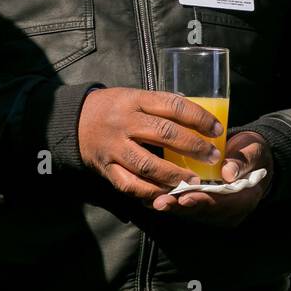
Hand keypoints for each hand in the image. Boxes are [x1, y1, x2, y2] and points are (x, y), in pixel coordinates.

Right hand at [78, 87, 224, 200]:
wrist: (73, 121)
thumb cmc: (113, 108)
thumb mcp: (135, 96)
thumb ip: (160, 105)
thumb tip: (197, 116)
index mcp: (135, 100)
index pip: (173, 106)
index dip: (198, 118)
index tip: (217, 129)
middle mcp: (124, 122)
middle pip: (164, 134)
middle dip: (193, 147)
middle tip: (212, 157)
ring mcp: (114, 147)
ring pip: (147, 164)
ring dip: (174, 175)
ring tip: (194, 181)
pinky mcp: (106, 168)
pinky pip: (130, 184)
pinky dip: (150, 192)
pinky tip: (167, 194)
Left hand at [150, 131, 271, 226]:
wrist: (251, 158)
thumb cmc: (252, 153)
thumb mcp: (253, 152)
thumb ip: (242, 161)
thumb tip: (228, 171)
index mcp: (244, 201)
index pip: (220, 205)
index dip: (202, 202)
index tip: (185, 198)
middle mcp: (228, 213)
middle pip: (201, 212)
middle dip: (179, 207)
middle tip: (160, 202)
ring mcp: (215, 212)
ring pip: (190, 212)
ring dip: (171, 206)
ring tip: (151, 200)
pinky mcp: (203, 207)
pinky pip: (185, 207)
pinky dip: (170, 202)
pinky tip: (151, 196)